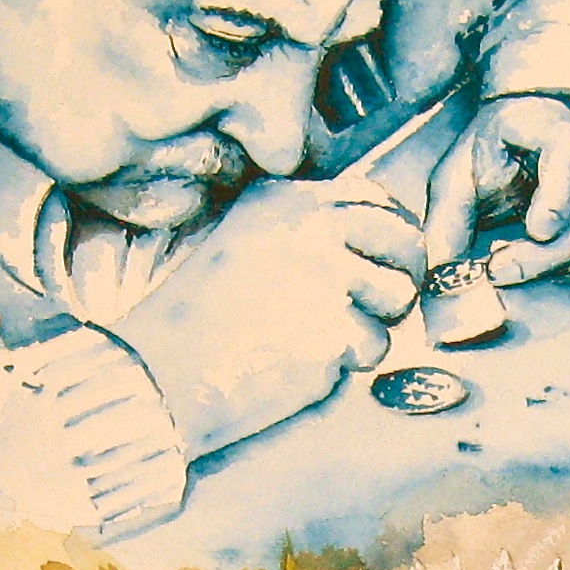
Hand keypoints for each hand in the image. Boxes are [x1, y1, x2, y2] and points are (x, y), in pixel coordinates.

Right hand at [114, 177, 423, 455]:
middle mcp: (311, 225)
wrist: (165, 370)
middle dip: (398, 277)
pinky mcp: (335, 325)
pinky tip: (307, 361)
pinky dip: (351, 362)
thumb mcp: (250, 242)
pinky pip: (377, 345)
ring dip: (374, 322)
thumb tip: (387, 238)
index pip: (374, 199)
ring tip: (324, 335)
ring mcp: (326, 273)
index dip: (392, 234)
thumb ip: (311, 230)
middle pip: (404, 240)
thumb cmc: (204, 318)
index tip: (386, 262)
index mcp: (288, 199)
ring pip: (398, 295)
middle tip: (372, 307)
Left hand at [424, 95, 569, 286]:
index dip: (554, 201)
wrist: (532, 136)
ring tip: (518, 267)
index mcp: (561, 128)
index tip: (530, 231)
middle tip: (498, 270)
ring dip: (559, 270)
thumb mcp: (460, 172)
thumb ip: (448, 217)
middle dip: (541, 258)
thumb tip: (442, 272)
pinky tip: (549, 269)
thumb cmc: (493, 153)